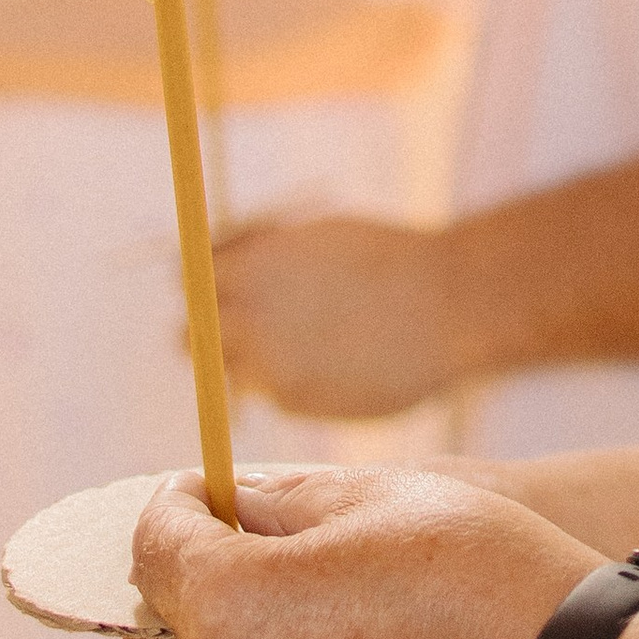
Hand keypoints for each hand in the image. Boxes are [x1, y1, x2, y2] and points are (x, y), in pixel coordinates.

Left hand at [123, 463, 598, 638]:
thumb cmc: (477, 577)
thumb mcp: (381, 498)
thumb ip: (284, 500)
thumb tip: (234, 507)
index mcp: (227, 604)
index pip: (151, 548)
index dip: (174, 507)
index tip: (201, 494)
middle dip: (172, 601)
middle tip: (227, 564)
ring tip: (284, 635)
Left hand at [212, 216, 454, 416]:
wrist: (447, 305)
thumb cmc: (385, 260)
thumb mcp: (313, 236)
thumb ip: (260, 255)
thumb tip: (218, 267)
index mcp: (248, 266)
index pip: (190, 278)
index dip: (209, 285)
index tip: (227, 290)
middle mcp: (245, 318)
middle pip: (192, 335)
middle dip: (214, 334)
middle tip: (255, 330)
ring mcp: (266, 365)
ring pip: (231, 373)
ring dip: (255, 364)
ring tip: (311, 346)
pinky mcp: (293, 401)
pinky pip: (274, 394)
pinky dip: (294, 384)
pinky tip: (338, 365)